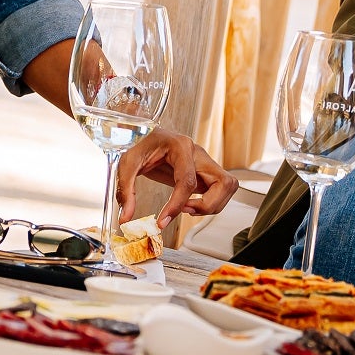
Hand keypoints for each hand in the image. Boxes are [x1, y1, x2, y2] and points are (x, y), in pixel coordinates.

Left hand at [114, 128, 239, 228]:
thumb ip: (125, 190)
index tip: (163, 221)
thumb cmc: (138, 143)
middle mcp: (198, 152)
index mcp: (180, 145)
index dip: (177, 204)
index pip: (188, 180)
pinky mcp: (205, 170)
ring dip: (213, 205)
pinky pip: (221, 189)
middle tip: (185, 211)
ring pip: (228, 186)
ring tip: (188, 208)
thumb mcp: (126, 164)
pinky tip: (190, 204)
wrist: (145, 133)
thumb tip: (126, 218)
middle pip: (223, 182)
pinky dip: (211, 202)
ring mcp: (204, 161)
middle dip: (207, 205)